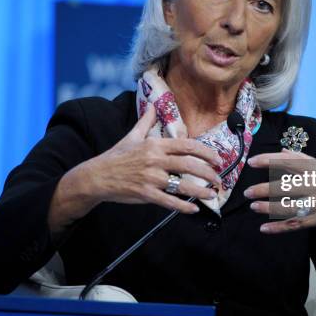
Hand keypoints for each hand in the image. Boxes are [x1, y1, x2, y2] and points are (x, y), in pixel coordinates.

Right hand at [49, 104, 222, 233]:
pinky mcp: (145, 193)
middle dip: (208, 172)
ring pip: (181, 184)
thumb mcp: (132, 136)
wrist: (97, 176)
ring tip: (212, 194)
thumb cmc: (116, 156)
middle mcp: (155, 159)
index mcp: (155, 144)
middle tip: (218, 178)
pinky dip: (183, 206)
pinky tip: (193, 208)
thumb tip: (153, 106)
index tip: (216, 158)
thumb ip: (146, 121)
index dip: (205, 152)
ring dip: (200, 190)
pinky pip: (168, 201)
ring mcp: (150, 177)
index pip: (186, 145)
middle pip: (188, 165)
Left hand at [244, 149, 315, 252]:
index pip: (287, 161)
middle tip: (247, 192)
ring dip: (267, 208)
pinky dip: (278, 228)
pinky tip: (264, 228)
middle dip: (263, 189)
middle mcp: (315, 185)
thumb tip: (283, 150)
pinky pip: (294, 225)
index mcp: (315, 169)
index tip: (251, 162)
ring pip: (288, 207)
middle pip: (284, 186)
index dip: (268, 160)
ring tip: (253, 206)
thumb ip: (302, 158)